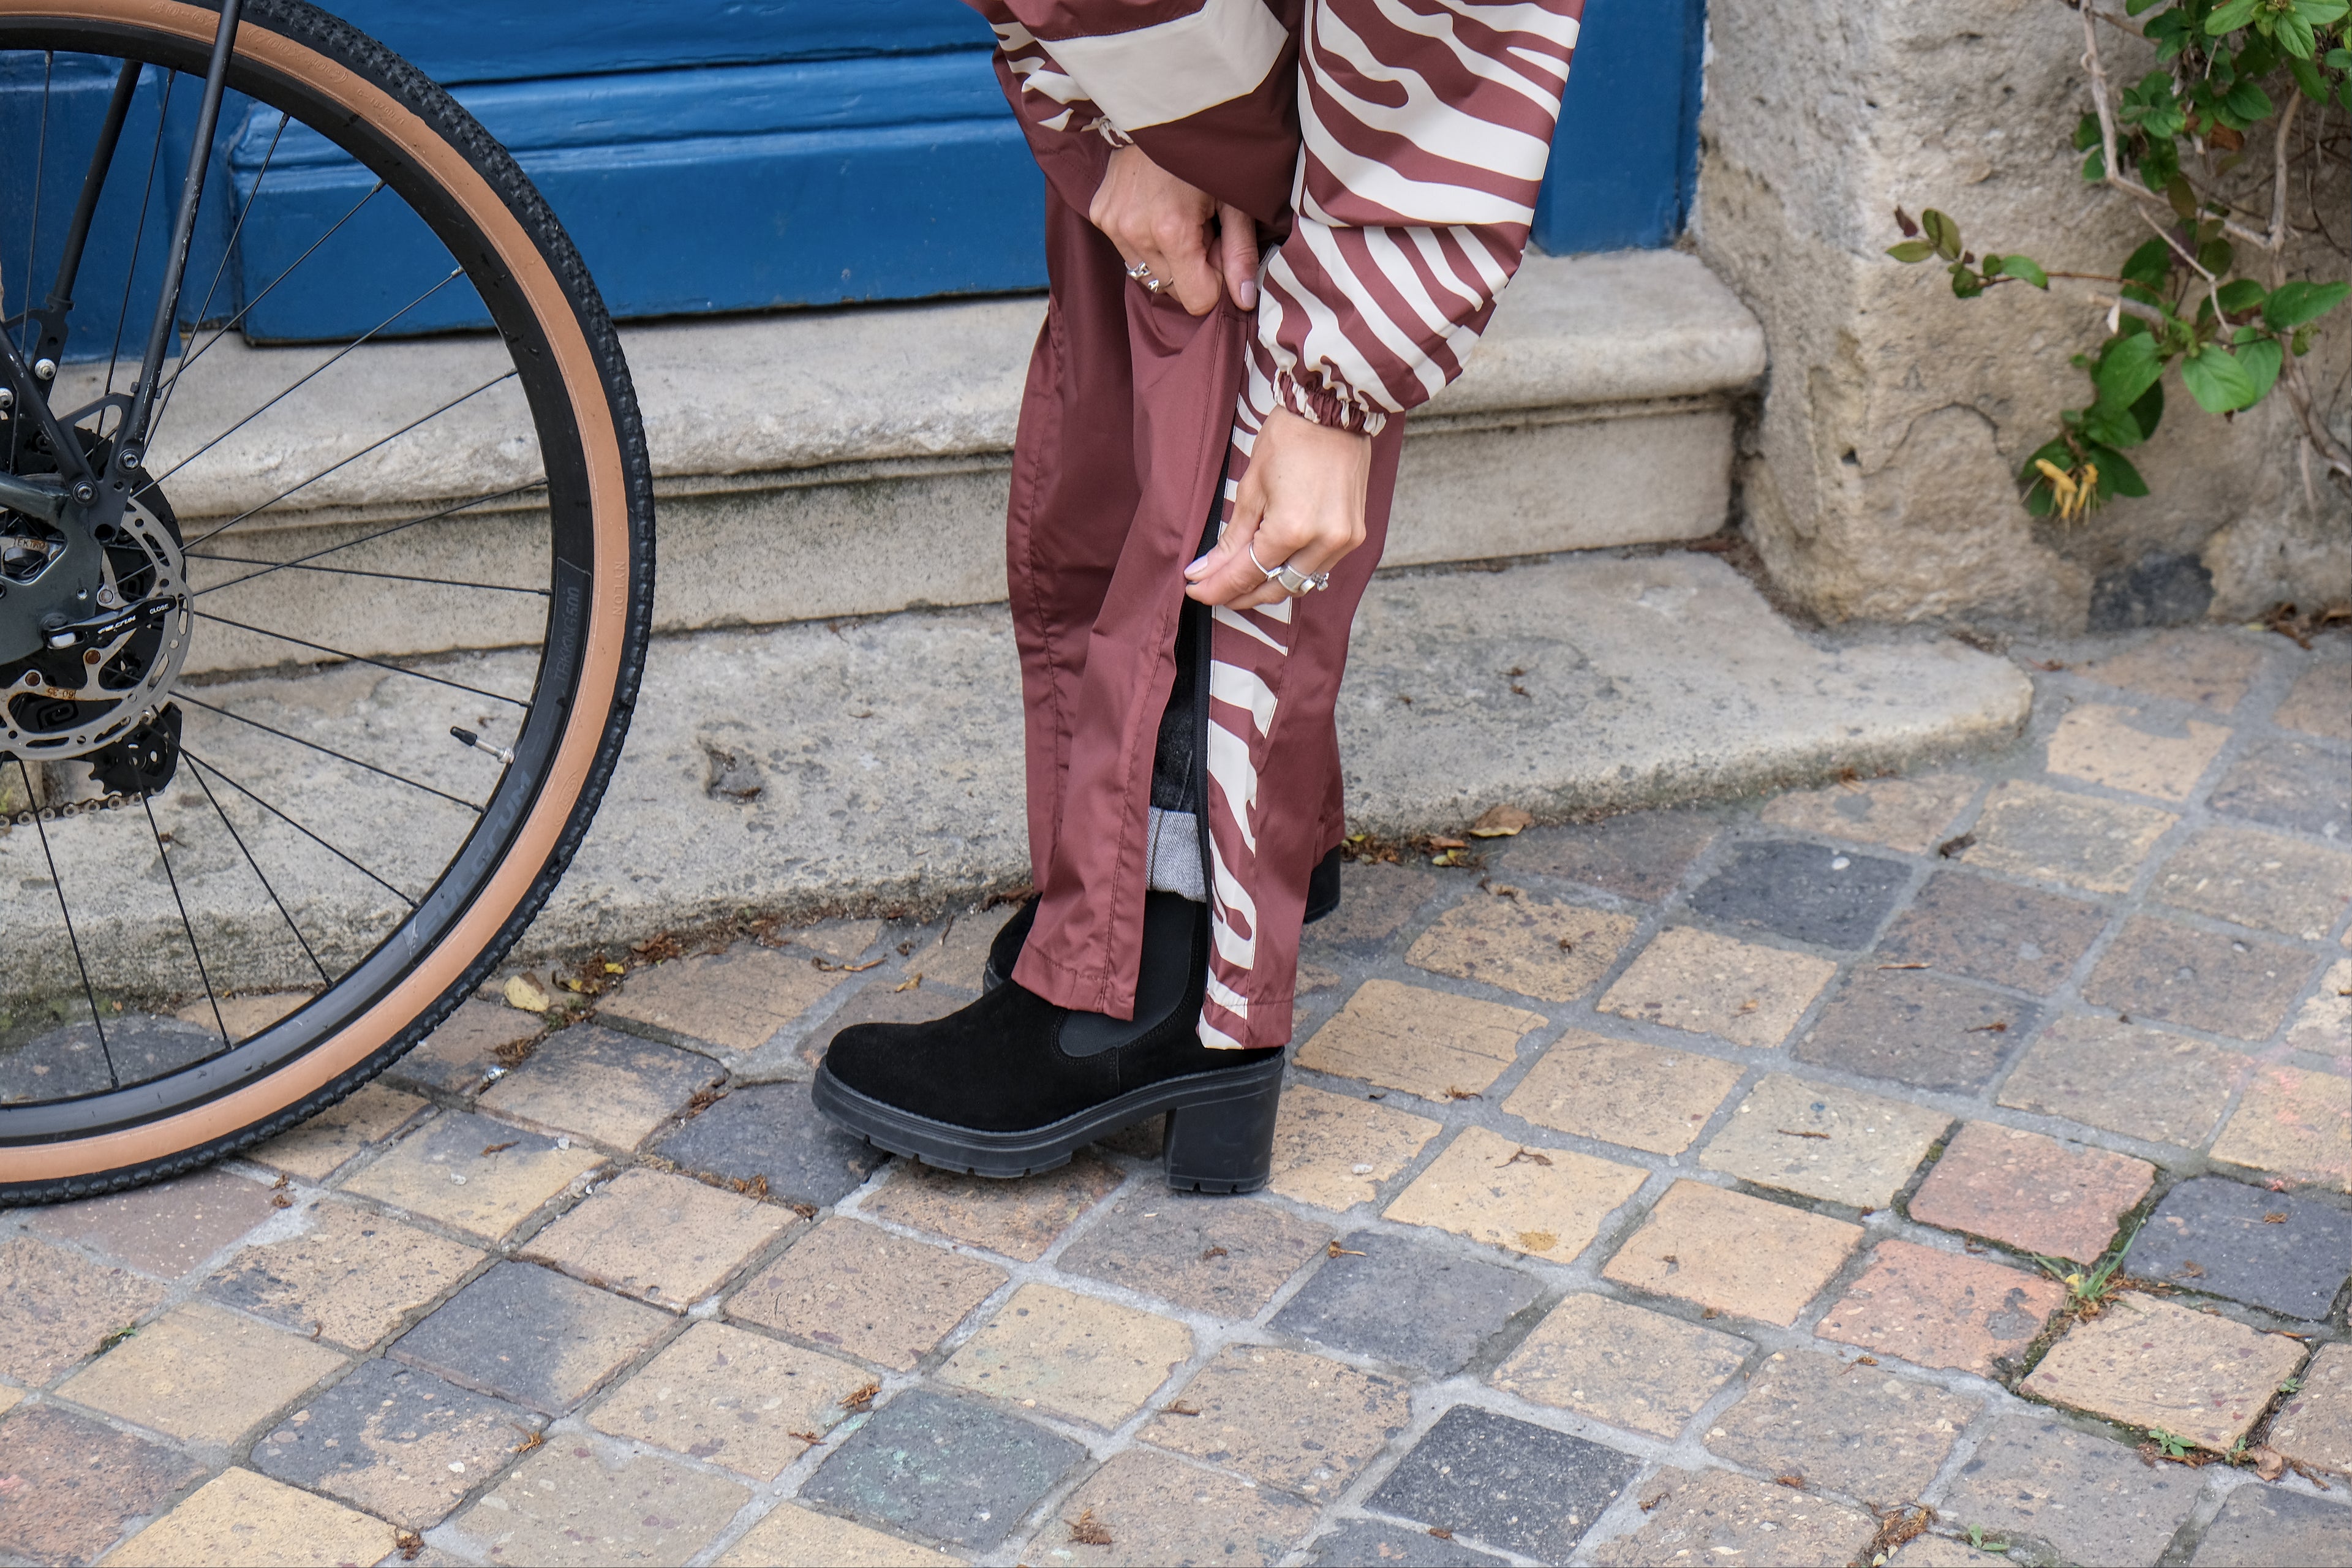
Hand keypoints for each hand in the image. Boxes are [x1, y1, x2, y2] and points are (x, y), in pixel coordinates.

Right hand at [1088, 144, 1259, 314]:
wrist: (1161, 108)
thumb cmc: (1208, 151)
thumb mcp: (1235, 199)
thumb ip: (1240, 252)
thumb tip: (1244, 300)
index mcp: (1173, 230)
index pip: (1197, 300)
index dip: (1215, 281)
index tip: (1219, 247)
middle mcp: (1136, 232)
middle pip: (1173, 289)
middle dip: (1192, 267)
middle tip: (1202, 226)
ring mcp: (1112, 223)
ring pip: (1149, 273)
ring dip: (1168, 257)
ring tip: (1177, 215)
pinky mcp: (1100, 214)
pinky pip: (1128, 251)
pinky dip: (1146, 239)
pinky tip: (1155, 208)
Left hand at [1184, 408, 1370, 609]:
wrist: (1333, 412)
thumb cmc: (1289, 439)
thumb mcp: (1251, 488)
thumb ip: (1232, 538)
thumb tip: (1205, 571)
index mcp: (1292, 528)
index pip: (1248, 573)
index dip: (1218, 587)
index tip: (1195, 590)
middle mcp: (1323, 542)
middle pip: (1275, 587)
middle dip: (1241, 594)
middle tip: (1214, 590)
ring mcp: (1344, 541)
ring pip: (1300, 582)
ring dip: (1268, 586)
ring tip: (1239, 583)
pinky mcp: (1356, 535)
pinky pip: (1320, 567)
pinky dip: (1294, 570)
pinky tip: (1273, 565)